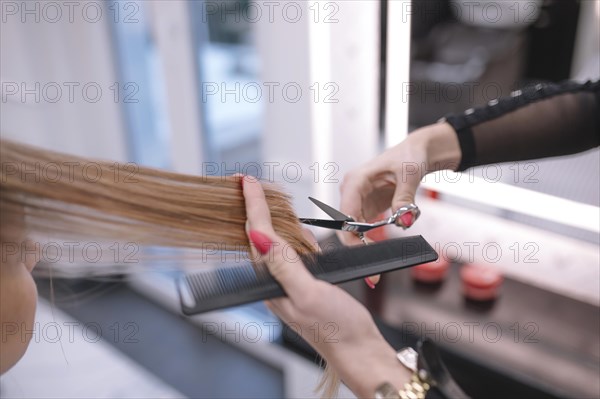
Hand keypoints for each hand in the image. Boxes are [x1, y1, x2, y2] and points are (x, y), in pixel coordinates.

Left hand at [242, 176, 409, 397]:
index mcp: (273, 284)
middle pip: (259, 238)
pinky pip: (291, 254)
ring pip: (275, 244)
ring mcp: (289, 283)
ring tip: (264, 199)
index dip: (253, 206)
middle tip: (249, 184)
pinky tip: (297, 233)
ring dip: (270, 221)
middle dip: (254, 208)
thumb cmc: (336, 329)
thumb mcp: (309, 294)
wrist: (358, 350)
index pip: (258, 236)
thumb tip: (260, 237)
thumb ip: (284, 265)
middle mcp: (276, 283)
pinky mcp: (304, 284)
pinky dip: (292, 237)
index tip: (247, 182)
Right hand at [339, 122, 460, 245]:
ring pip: (353, 230)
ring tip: (385, 248)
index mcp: (355, 180)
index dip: (350, 235)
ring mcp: (357, 201)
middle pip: (345, 226)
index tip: (365, 249)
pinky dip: (374, 236)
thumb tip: (404, 219)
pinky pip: (364, 229)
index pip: (344, 214)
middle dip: (358, 244)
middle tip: (375, 261)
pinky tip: (387, 238)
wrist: (416, 154)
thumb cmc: (409, 156)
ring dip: (368, 241)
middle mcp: (351, 192)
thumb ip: (405, 198)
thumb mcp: (410, 175)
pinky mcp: (366, 208)